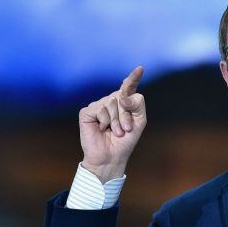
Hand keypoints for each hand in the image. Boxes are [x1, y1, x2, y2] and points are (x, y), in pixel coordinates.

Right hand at [79, 66, 145, 182]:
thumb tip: (122, 95)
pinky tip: (102, 129)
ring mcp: (98, 105)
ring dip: (116, 121)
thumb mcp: (139, 122)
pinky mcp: (87, 111)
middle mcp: (110, 101)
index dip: (134, 77)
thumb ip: (137, 104)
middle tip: (125, 130)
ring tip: (115, 132)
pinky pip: (100, 109)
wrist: (111, 157)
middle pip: (122, 96)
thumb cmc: (125, 141)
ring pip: (111, 102)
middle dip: (126, 115)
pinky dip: (104, 121)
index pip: (129, 87)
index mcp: (124, 103)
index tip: (140, 68)